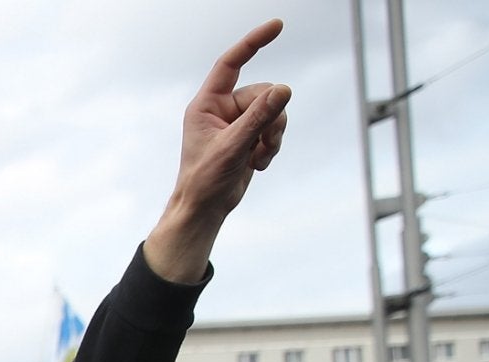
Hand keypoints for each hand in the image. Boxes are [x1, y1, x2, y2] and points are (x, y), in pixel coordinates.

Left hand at [145, 20, 290, 282]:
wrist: (204, 208)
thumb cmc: (205, 179)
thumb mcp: (233, 146)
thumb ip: (259, 117)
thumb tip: (284, 89)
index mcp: (207, 105)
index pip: (231, 63)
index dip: (254, 43)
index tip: (277, 26)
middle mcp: (221, 109)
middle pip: (264, 93)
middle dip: (271, 118)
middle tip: (261, 144)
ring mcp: (236, 122)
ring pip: (274, 111)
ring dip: (273, 135)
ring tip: (257, 157)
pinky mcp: (248, 136)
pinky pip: (274, 128)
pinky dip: (271, 146)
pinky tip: (257, 164)